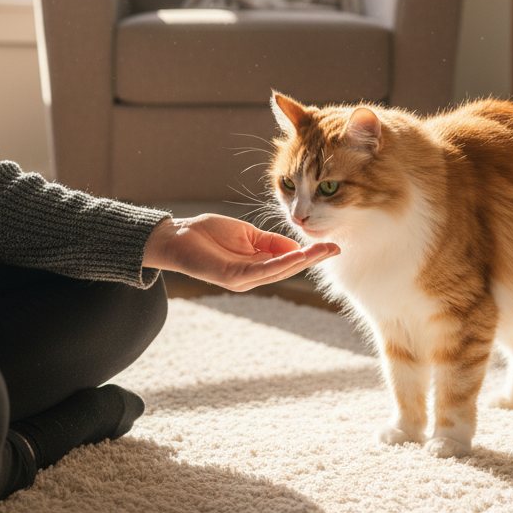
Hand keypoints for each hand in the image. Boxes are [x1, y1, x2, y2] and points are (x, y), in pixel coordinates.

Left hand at [142, 214, 338, 291]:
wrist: (178, 236)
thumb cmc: (208, 233)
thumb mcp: (246, 234)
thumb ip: (269, 241)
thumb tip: (296, 248)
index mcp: (256, 264)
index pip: (288, 260)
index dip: (310, 254)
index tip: (331, 245)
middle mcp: (252, 276)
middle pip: (288, 268)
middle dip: (312, 259)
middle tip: (334, 249)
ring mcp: (243, 279)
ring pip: (278, 272)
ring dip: (302, 262)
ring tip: (321, 251)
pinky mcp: (232, 277)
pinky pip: (261, 271)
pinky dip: (280, 264)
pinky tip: (295, 257)